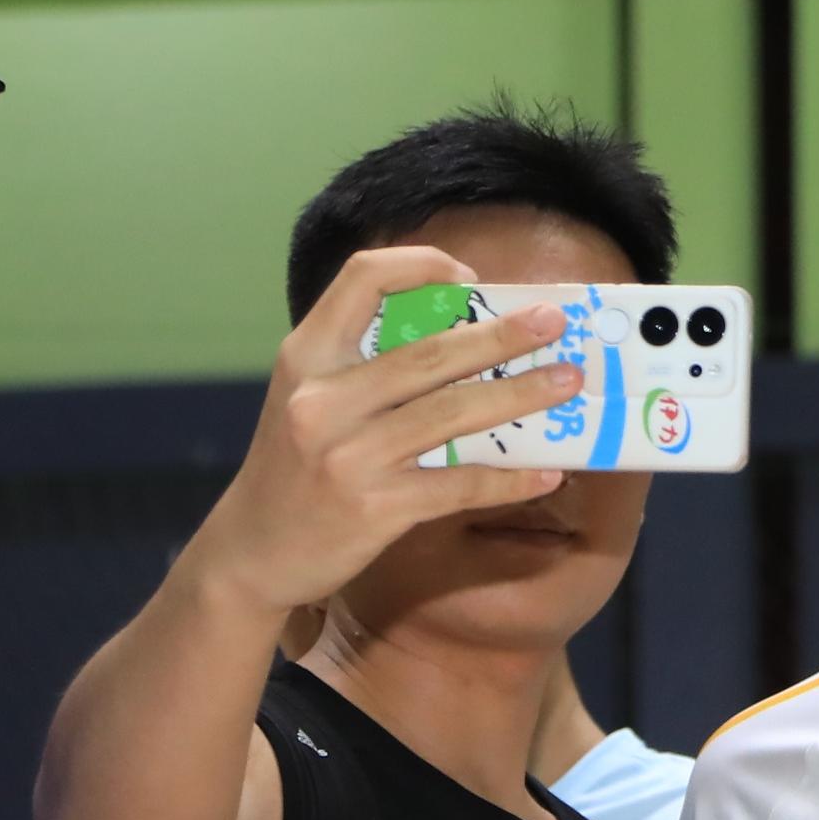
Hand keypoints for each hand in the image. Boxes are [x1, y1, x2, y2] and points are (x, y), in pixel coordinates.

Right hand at [177, 246, 582, 617]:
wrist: (251, 553)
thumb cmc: (295, 468)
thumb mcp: (309, 398)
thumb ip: (364, 365)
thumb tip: (464, 337)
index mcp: (307, 356)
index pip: (363, 278)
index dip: (423, 266)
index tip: (471, 279)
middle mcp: (323, 398)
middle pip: (429, 350)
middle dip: (502, 333)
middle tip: (553, 322)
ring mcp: (348, 455)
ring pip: (453, 413)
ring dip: (520, 395)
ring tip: (567, 383)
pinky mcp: (373, 508)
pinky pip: (459, 484)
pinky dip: (508, 478)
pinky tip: (546, 471)